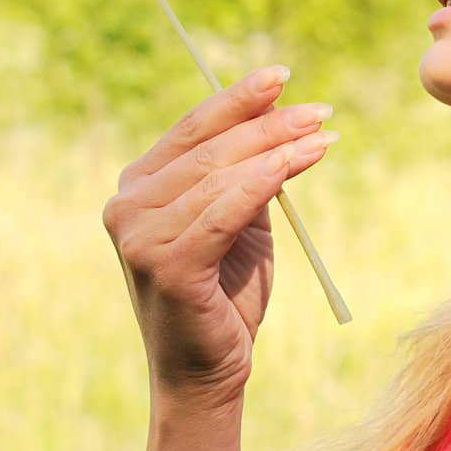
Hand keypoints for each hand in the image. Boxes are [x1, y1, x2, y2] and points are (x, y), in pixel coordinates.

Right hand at [101, 65, 338, 411]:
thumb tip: (283, 116)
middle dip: (270, 124)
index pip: (192, 128)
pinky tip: (295, 164)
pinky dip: (262, 183)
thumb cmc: (226, 295)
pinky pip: (223, 212)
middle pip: (210, 147)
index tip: (282, 76)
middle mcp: (127, 205)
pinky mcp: (165, 264)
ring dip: (278, 150)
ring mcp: (138, 236)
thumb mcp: (240, 220)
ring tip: (324, 138)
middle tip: (320, 111)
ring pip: (220, 175)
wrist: (209, 374)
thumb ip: (247, 173)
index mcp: (138, 187)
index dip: (238, 99)